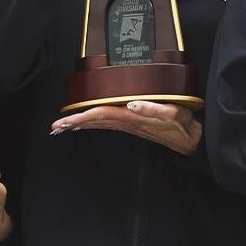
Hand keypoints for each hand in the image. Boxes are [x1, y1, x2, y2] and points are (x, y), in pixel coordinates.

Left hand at [50, 100, 201, 155]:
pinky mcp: (133, 125)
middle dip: (74, 124)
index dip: (81, 117)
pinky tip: (85, 124)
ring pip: (99, 124)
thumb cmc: (183, 125)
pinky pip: (107, 124)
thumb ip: (154, 109)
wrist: (192, 141)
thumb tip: (132, 104)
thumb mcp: (173, 114)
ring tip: (63, 127)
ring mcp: (129, 125)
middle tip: (54, 128)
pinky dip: (93, 124)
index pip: (100, 115)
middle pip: (94, 122)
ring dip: (80, 125)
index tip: (64, 122)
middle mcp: (126, 122)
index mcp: (131, 117)